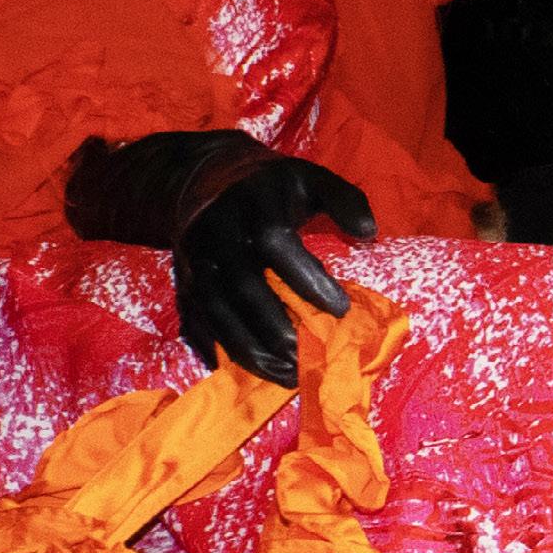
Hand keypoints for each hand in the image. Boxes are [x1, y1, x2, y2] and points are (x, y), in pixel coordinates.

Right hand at [65, 130, 377, 385]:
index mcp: (253, 203)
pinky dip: (223, 352)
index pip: (276, 243)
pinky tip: (255, 372)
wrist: (201, 178)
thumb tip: (369, 232)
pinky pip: (198, 324)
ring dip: (251, 350)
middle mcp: (217, 233)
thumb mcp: (309, 177)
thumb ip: (344, 198)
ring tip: (287, 375)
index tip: (341, 308)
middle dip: (276, 327)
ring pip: (217, 313)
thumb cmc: (269, 187)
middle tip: (309, 355)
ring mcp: (194, 261)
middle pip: (242, 287)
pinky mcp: (183, 284)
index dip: (307, 278)